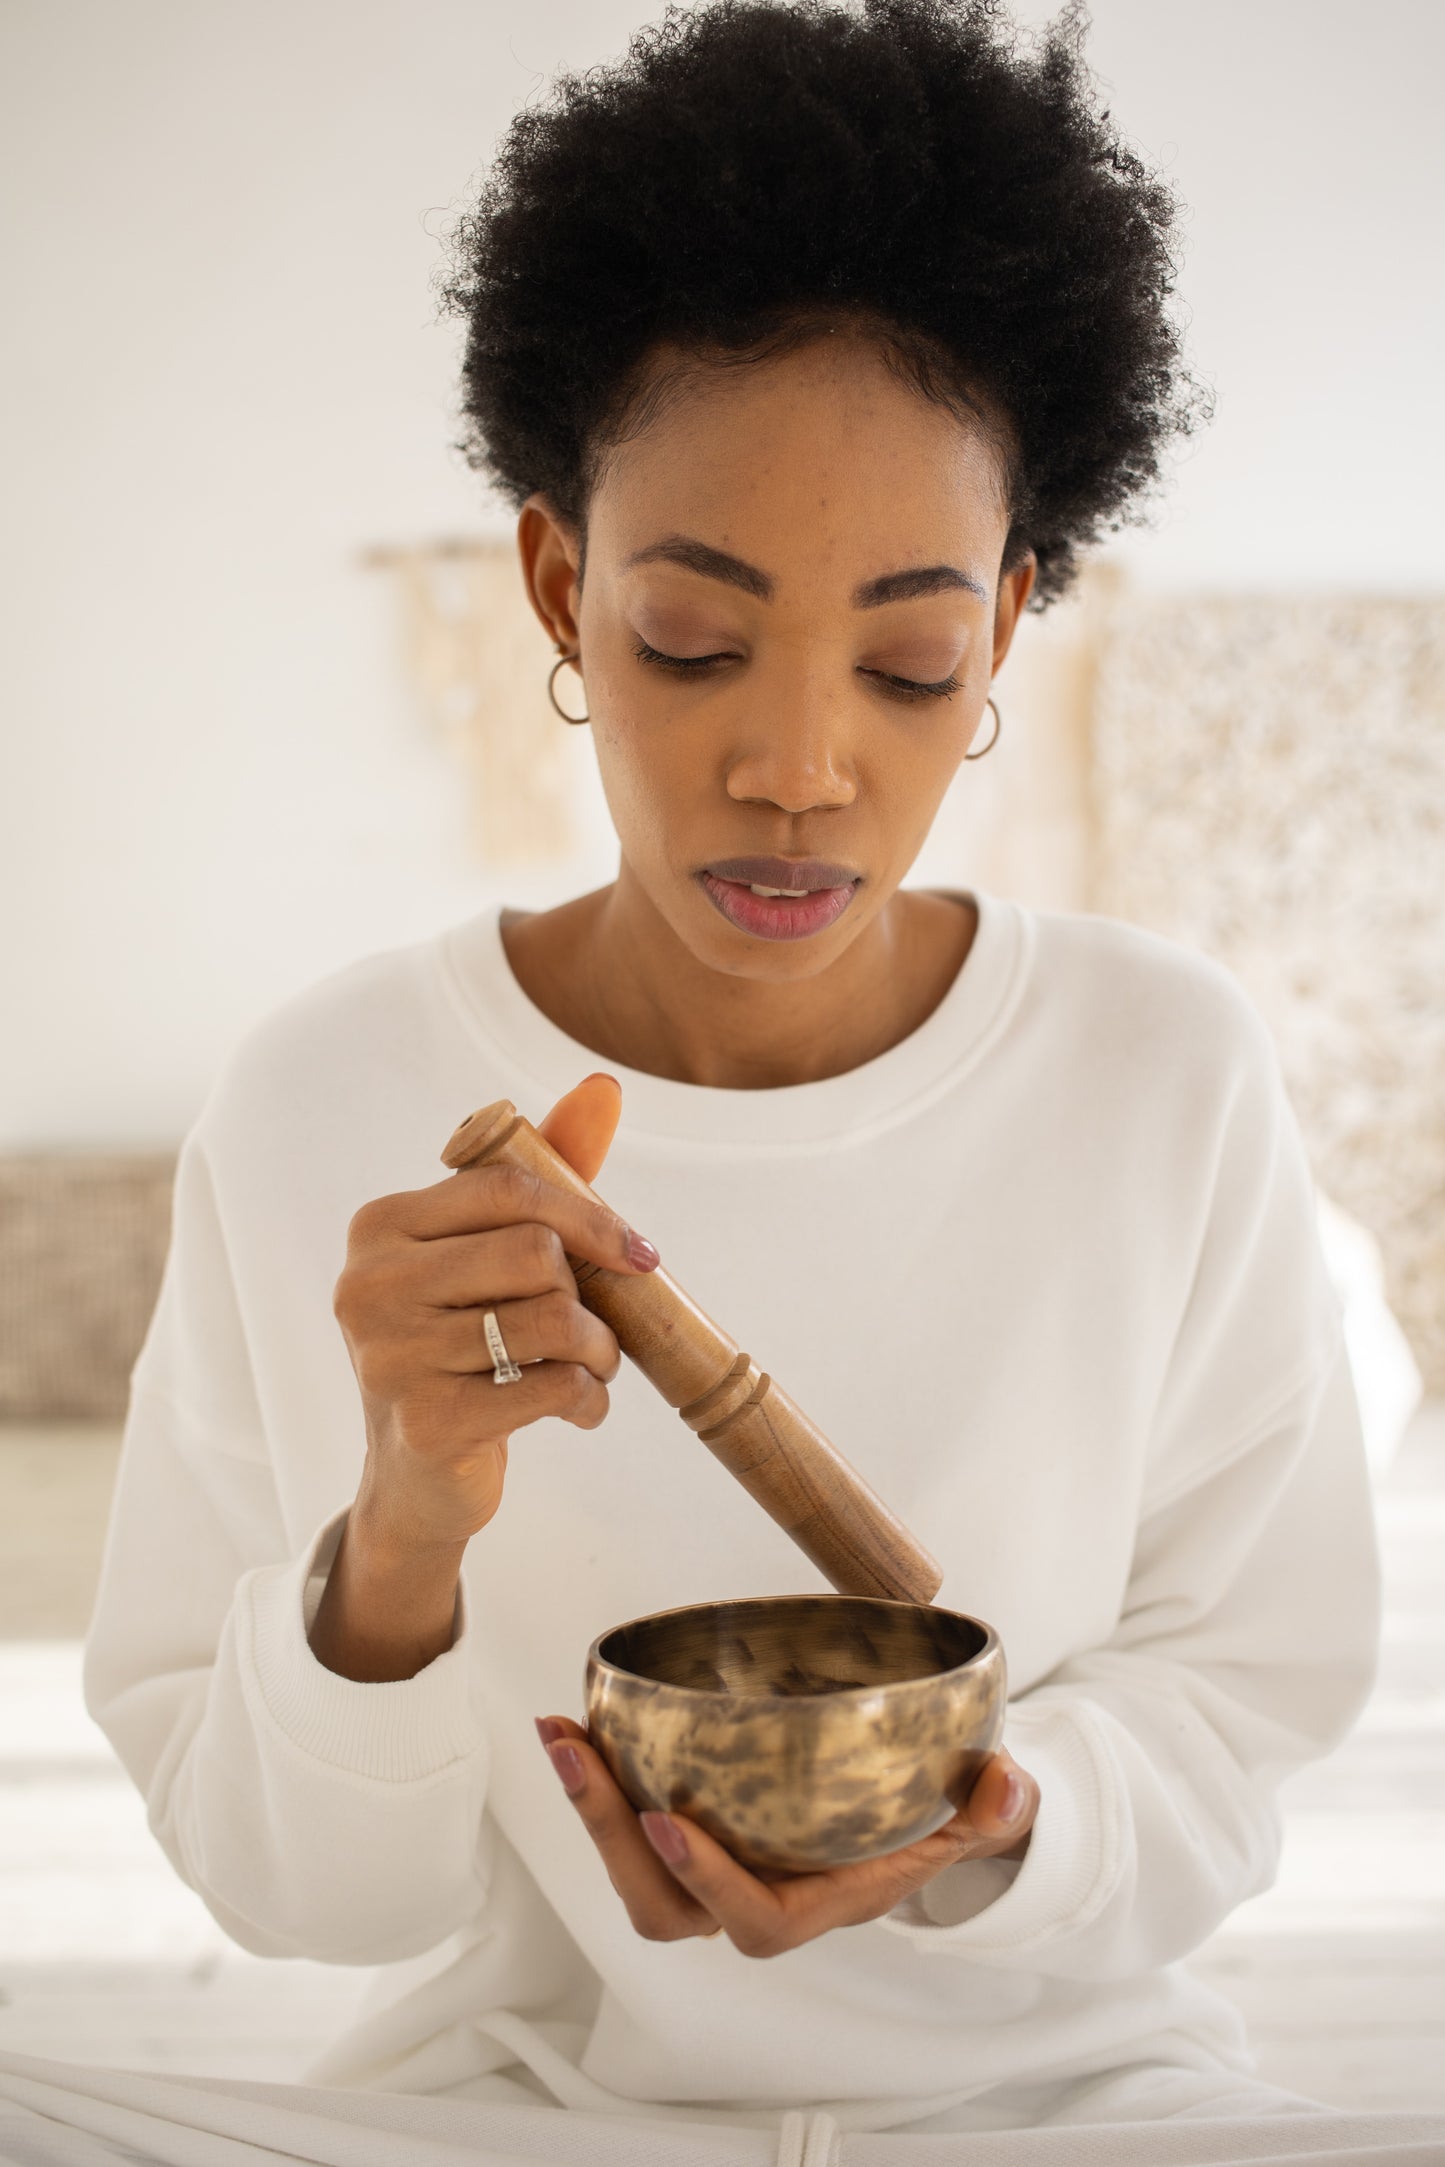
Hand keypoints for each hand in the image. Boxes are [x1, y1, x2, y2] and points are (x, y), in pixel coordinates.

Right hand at [311, 1074, 647, 1681]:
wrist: (417, 1478)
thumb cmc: (462, 1346)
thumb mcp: (486, 1259)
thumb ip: (539, 1176)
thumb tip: (602, 1088)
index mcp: (380, 1226)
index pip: (507, 1188)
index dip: (590, 1215)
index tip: (638, 1254)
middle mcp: (368, 1284)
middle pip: (536, 1254)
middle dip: (588, 1297)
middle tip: (595, 1334)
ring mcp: (389, 1356)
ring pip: (553, 1320)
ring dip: (597, 1353)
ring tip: (589, 1371)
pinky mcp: (425, 1423)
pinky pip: (553, 1386)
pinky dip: (587, 1400)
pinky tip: (577, 1412)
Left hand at [535, 1715, 1038, 1956]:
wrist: (909, 1818)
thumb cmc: (931, 1819)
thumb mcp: (975, 1813)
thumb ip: (993, 1806)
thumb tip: (1006, 1786)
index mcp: (816, 1900)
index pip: (755, 1919)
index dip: (710, 1883)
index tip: (671, 1824)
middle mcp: (753, 1894)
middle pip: (662, 1905)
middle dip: (608, 1834)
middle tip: (579, 1755)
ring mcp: (714, 1864)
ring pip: (631, 1869)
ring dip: (587, 1804)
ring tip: (562, 1732)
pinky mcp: (689, 1825)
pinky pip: (628, 1824)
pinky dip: (597, 1777)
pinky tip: (575, 1720)